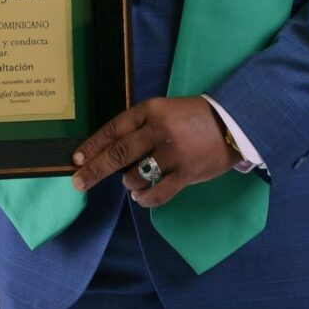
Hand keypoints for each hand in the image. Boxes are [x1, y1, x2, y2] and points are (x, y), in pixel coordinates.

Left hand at [71, 96, 239, 207]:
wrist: (233, 122)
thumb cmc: (193, 117)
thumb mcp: (164, 111)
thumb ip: (140, 128)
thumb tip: (111, 153)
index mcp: (151, 110)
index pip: (114, 129)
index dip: (92, 145)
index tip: (76, 159)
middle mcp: (158, 130)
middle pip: (118, 153)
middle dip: (94, 169)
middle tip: (77, 182)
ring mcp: (173, 153)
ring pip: (135, 176)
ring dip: (127, 182)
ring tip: (130, 181)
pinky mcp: (186, 173)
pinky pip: (157, 194)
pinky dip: (144, 199)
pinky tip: (140, 197)